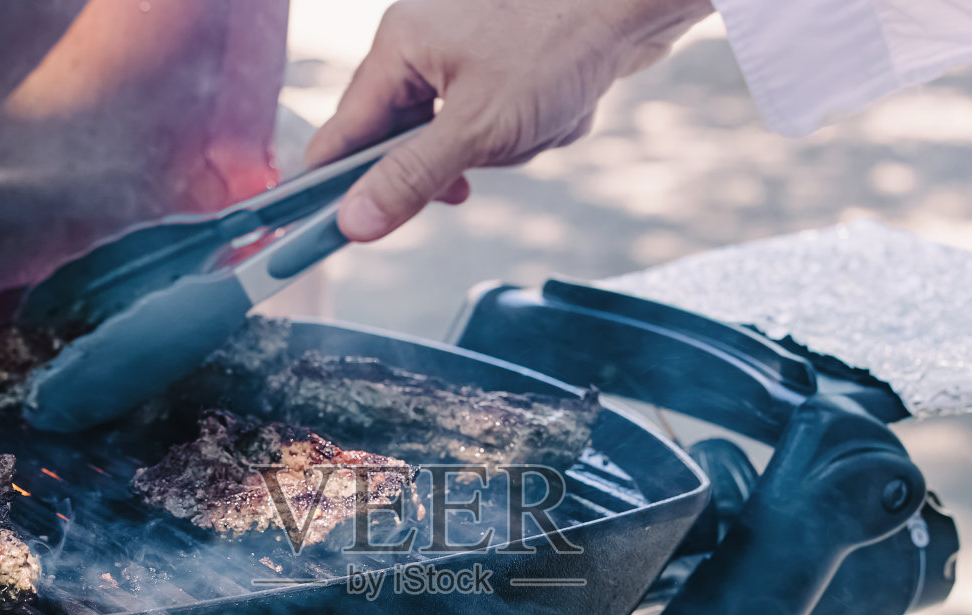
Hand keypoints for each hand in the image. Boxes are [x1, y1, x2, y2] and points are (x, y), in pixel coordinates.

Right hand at [305, 0, 713, 241]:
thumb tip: (353, 223)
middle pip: (403, 140)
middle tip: (482, 161)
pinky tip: (557, 111)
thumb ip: (410, 179)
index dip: (340, 188)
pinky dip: (526, 130)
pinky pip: (496, 120)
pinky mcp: (502, 59)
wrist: (632, 3)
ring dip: (501, 147)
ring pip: (458, 136)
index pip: (342, 135)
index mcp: (397, 47)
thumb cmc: (558, 45)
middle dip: (453, 161)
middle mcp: (420, 42)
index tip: (339, 234)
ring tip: (537, 121)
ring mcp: (462, 48)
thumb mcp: (477, 129)